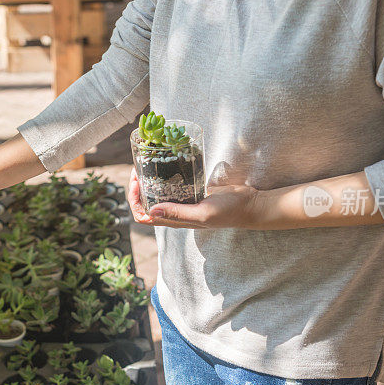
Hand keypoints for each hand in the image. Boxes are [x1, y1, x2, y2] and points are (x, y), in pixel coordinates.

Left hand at [127, 169, 262, 228]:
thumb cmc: (228, 212)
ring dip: (148, 181)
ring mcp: (183, 202)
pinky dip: (163, 176)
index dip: (134, 201)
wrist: (249, 205)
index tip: (136, 183)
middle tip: (138, 168)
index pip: (143, 216)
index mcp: (174, 221)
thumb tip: (150, 211)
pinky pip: (172, 186)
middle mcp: (175, 213)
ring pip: (157, 194)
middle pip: (146, 203)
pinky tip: (164, 164)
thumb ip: (178, 213)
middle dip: (137, 188)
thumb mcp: (203, 213)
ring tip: (146, 163)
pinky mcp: (191, 192)